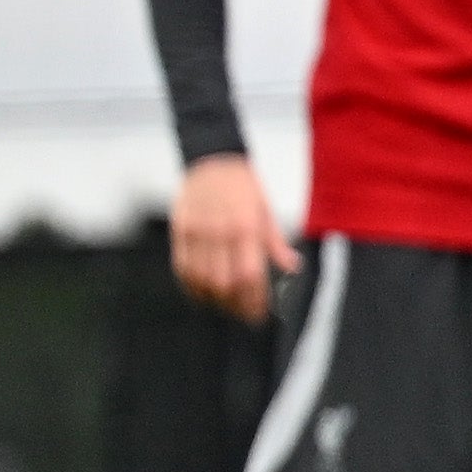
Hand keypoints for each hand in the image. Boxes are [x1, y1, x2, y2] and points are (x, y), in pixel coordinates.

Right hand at [171, 155, 285, 321]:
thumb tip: (291, 266)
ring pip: (201, 280)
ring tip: (225, 306)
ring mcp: (197, 233)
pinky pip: (182, 268)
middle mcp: (220, 232)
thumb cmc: (242, 183)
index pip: (250, 276)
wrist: (212, 158)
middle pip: (224, 284)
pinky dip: (191, 286)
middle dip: (235, 306)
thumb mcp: (266, 210)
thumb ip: (276, 242)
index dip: (254, 301)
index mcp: (246, 227)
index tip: (259, 313)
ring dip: (213, 300)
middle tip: (244, 313)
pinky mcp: (180, 231)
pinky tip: (201, 292)